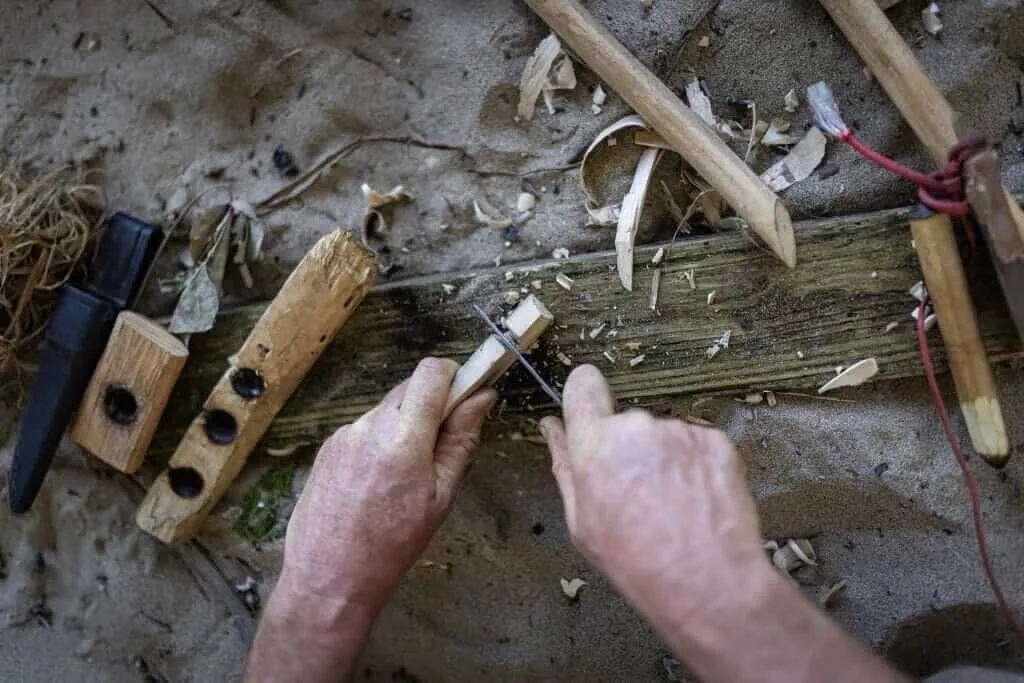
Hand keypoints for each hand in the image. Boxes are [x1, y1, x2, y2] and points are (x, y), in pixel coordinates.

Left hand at [281, 357, 496, 612]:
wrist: (330, 575)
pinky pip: (364, 428)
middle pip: (410, 387)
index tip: (464, 399)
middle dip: (431, 406)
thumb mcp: (441, 496)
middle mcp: (369, 426)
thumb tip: (481, 398)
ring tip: (403, 476)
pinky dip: (379, 442)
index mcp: (402, 438)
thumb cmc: (391, 544)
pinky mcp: (328, 445)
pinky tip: (378, 481)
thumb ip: (461, 440)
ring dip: (404, 426)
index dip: (454, 378)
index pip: (432, 373)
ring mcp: (344, 434)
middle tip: (439, 447)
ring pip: (387, 409)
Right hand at [539, 365, 766, 627]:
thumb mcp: (582, 522)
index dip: (585, 393)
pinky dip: (697, 466)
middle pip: (627, 423)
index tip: (590, 404)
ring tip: (673, 506)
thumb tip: (551, 427)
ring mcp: (680, 430)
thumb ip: (565, 465)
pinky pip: (698, 444)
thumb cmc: (636, 560)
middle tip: (640, 495)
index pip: (583, 387)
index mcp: (595, 444)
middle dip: (631, 449)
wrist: (706, 580)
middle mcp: (636, 426)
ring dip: (666, 460)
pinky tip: (698, 502)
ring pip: (665, 436)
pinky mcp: (716, 440)